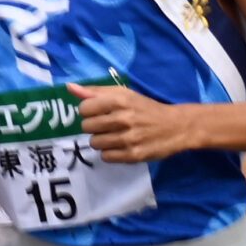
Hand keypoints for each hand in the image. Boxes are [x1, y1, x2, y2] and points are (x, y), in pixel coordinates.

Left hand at [72, 83, 197, 163]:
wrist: (175, 127)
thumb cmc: (146, 108)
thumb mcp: (124, 94)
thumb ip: (96, 91)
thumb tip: (70, 88)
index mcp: (120, 100)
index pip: (84, 108)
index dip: (88, 111)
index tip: (98, 113)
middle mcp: (123, 118)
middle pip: (87, 127)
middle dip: (94, 127)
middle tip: (107, 125)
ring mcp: (128, 138)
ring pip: (95, 143)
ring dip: (101, 141)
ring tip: (114, 136)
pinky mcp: (133, 155)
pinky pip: (106, 157)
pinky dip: (110, 153)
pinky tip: (120, 146)